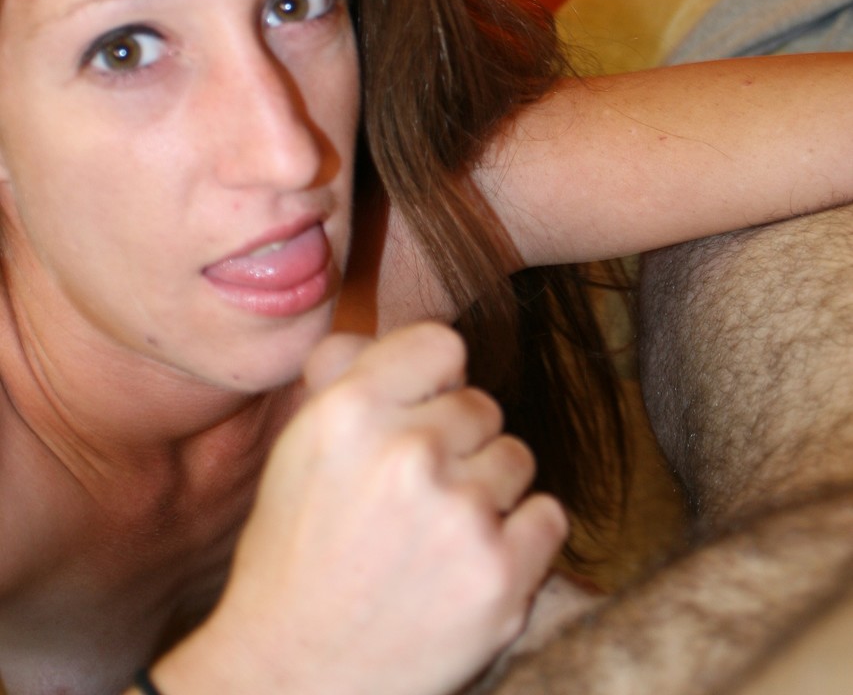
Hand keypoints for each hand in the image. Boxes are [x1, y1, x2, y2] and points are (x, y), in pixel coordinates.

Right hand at [153, 323, 566, 694]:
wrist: (296, 678)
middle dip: (457, 445)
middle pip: (483, 406)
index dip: (433, 382)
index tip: (418, 415)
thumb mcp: (299, 451)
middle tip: (412, 498)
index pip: (441, 345)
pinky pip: (548, 516)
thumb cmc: (296, 556)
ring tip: (435, 537)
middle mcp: (408, 452)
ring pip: (516, 458)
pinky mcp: (500, 575)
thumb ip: (342, 378)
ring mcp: (459, 514)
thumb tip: (371, 331)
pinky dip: (521, 541)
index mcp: (350, 410)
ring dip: (489, 493)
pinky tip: (468, 565)